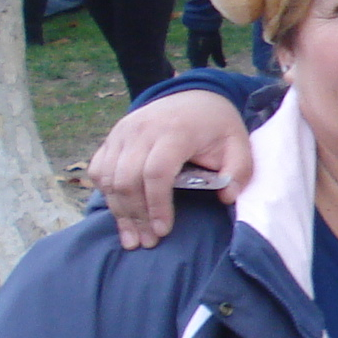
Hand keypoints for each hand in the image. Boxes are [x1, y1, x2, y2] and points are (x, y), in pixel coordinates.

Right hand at [88, 92, 254, 249]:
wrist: (194, 95)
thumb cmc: (217, 125)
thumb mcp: (239, 143)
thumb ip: (239, 170)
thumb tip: (226, 197)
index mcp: (174, 132)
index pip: (156, 173)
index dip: (157, 205)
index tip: (163, 231)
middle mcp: (141, 130)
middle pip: (127, 179)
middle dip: (136, 216)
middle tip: (147, 242)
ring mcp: (122, 132)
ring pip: (108, 177)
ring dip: (118, 211)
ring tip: (132, 238)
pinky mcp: (112, 137)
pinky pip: (98, 169)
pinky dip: (106, 193)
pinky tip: (120, 214)